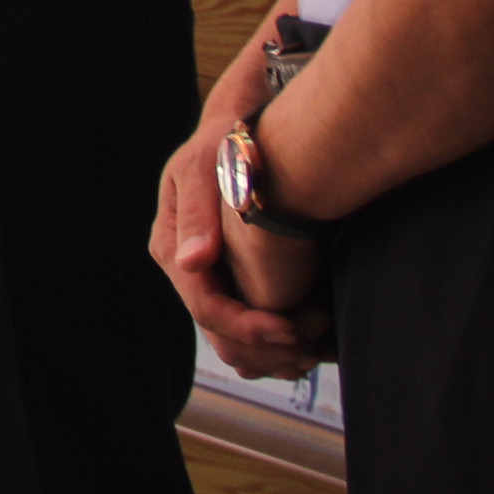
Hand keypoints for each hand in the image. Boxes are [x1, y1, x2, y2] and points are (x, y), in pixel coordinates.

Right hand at [152, 108, 329, 380]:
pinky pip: (250, 336)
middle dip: (268, 350)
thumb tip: (192, 261)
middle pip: (220, 337)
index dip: (248, 327)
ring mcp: (208, 282)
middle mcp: (187, 273)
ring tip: (321, 346)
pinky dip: (280, 348)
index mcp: (173, 248)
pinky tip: (315, 339)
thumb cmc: (225, 143)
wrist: (242, 135)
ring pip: (235, 347)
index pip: (206, 307)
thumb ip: (199, 213)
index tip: (293, 328)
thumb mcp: (206, 166)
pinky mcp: (230, 285)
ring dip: (277, 358)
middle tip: (317, 345)